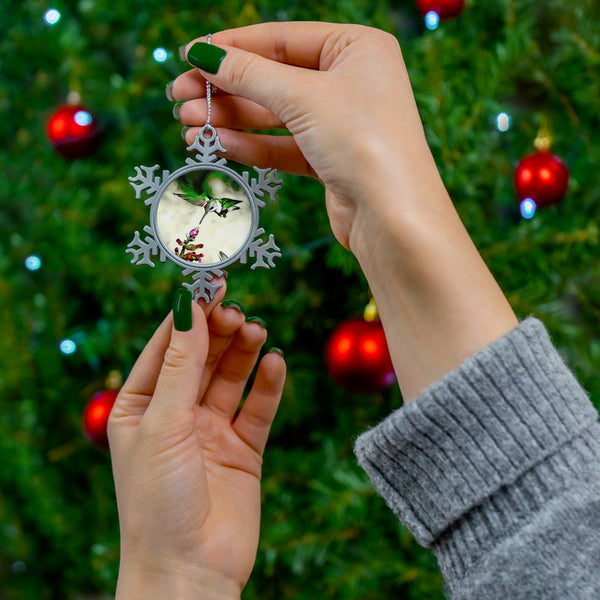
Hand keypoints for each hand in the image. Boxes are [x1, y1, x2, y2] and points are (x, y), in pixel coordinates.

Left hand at [108, 286, 285, 598]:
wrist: (190, 571)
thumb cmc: (158, 500)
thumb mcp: (163, 422)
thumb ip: (181, 364)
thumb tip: (189, 305)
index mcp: (141, 406)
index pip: (166, 347)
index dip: (188, 315)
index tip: (210, 284)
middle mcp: (176, 414)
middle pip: (202, 357)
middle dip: (219, 332)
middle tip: (237, 312)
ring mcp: (211, 431)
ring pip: (231, 377)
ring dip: (244, 352)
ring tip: (257, 331)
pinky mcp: (243, 449)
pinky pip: (258, 408)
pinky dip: (268, 385)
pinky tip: (276, 364)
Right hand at [170, 22, 437, 249]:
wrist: (393, 218)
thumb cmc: (362, 142)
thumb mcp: (302, 97)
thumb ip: (249, 74)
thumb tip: (203, 54)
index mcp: (356, 48)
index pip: (281, 39)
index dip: (232, 47)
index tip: (189, 55)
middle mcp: (351, 82)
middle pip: (274, 78)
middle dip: (225, 89)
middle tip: (179, 98)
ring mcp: (341, 123)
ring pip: (275, 116)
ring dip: (231, 120)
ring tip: (188, 126)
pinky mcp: (331, 160)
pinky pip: (284, 146)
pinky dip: (252, 146)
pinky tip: (219, 146)